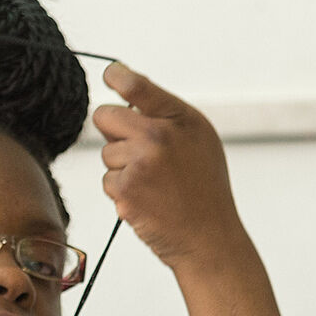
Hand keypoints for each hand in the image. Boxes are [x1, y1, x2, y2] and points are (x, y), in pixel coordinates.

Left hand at [94, 63, 250, 269]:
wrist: (210, 238)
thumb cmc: (205, 190)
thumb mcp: (199, 141)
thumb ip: (167, 117)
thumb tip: (127, 99)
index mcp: (180, 118)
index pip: (137, 85)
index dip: (116, 77)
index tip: (110, 76)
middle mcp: (160, 135)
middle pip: (105, 116)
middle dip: (112, 131)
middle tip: (136, 152)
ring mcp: (141, 162)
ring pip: (106, 153)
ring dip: (122, 168)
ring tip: (154, 185)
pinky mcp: (126, 189)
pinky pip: (107, 180)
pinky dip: (122, 193)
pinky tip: (148, 201)